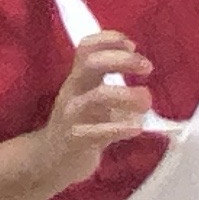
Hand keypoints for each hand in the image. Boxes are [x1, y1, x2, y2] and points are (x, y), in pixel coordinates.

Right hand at [38, 33, 152, 186]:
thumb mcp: (93, 98)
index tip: (133, 44)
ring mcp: (72, 115)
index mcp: (79, 78)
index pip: (87, 47)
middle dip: (123, 60)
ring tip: (146, 102)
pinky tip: (136, 128)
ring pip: (98, 96)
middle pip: (92, 63)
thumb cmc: (82, 124)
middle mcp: (73, 91)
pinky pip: (97, 132)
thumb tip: (143, 66)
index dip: (109, 39)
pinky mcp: (75, 140)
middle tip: (148, 68)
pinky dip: (120, 127)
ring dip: (128, 95)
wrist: (50, 160)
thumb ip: (113, 83)